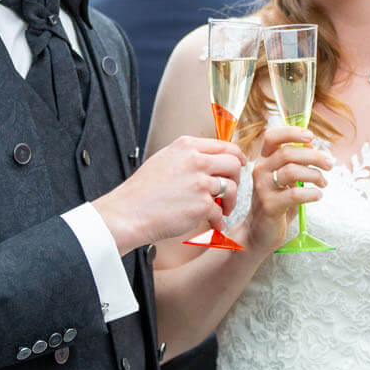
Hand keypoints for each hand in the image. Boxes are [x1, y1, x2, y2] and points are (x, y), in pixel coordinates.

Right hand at [92, 135, 244, 255]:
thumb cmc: (143, 191)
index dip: (236, 156)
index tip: (240, 165)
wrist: (129, 213)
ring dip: (229, 202)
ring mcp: (200, 182)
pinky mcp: (201, 205)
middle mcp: (195, 160)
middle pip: (233, 164)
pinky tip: (212, 224)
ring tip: (221, 211)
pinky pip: (219, 211)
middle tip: (229, 192)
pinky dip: (217, 220)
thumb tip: (213, 160)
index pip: (225, 145)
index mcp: (186, 146)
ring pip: (231, 188)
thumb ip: (189, 156)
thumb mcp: (164, 159)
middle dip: (236, 179)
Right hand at [242, 126, 331, 252]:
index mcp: (264, 161)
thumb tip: (311, 144)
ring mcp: (263, 188)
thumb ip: (296, 162)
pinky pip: (294, 194)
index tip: (311, 136)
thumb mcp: (285, 180)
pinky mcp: (269, 206)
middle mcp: (260, 171)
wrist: (259, 232)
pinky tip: (317, 195)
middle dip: (313, 156)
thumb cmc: (276, 203)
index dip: (291, 132)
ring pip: (292, 171)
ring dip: (314, 175)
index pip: (272, 137)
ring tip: (323, 183)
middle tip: (329, 164)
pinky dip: (311, 193)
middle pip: (287, 153)